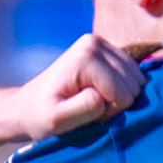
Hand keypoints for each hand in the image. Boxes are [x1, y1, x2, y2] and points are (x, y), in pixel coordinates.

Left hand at [0, 35, 143, 143]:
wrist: (27, 106)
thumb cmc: (40, 116)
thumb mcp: (57, 119)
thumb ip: (83, 108)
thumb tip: (103, 97)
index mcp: (87, 56)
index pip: (123, 94)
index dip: (108, 111)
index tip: (83, 112)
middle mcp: (96, 42)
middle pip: (133, 85)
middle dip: (115, 103)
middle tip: (87, 108)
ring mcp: (103, 43)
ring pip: (136, 80)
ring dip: (118, 97)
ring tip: (91, 101)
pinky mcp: (108, 50)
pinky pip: (132, 75)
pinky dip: (120, 90)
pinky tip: (98, 94)